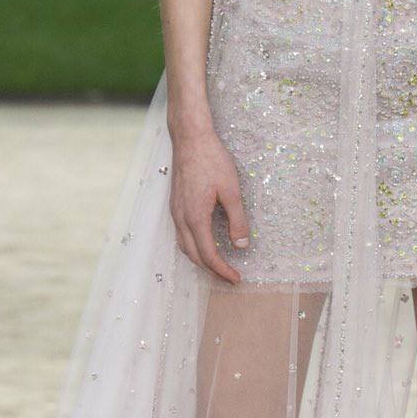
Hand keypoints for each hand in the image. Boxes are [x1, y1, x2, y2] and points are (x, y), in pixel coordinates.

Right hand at [169, 123, 250, 284]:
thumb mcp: (231, 190)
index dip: (222, 270)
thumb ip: (237, 220)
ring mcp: (175, 212)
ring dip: (201, 260)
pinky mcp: (175, 205)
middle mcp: (181, 218)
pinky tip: (204, 244)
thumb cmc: (212, 160)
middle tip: (229, 277)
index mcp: (195, 217)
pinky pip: (181, 234)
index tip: (236, 278)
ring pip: (185, 246)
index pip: (208, 255)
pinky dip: (193, 246)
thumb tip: (241, 245)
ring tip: (218, 266)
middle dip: (212, 270)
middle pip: (194, 256)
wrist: (190, 139)